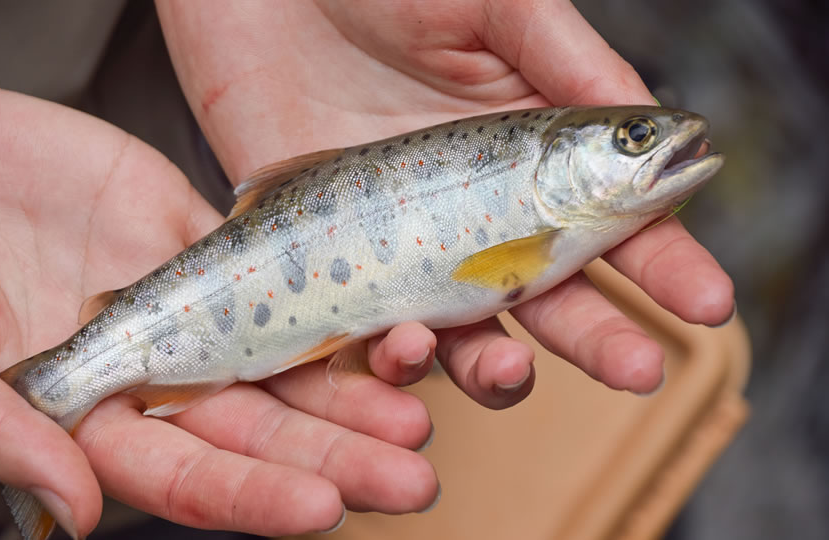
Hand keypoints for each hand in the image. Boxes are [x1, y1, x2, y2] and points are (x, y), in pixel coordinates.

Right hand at [0, 77, 435, 537]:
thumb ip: (2, 428)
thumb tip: (80, 515)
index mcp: (91, 420)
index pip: (187, 475)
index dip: (254, 495)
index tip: (324, 509)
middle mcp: (154, 373)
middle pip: (260, 428)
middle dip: (335, 457)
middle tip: (411, 478)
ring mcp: (187, 306)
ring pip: (285, 356)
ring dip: (353, 388)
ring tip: (420, 409)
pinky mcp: (203, 241)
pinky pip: (280, 270)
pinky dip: (333, 294)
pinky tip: (390, 316)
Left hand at [158, 0, 734, 403]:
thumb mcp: (491, 6)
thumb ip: (567, 61)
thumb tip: (665, 124)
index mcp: (527, 154)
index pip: (607, 220)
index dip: (661, 262)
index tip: (704, 302)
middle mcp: (474, 212)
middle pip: (548, 294)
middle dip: (598, 336)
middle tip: (640, 366)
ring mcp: (404, 246)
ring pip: (464, 333)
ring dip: (496, 365)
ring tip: (510, 366)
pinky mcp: (334, 265)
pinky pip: (368, 332)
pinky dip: (390, 356)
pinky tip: (406, 347)